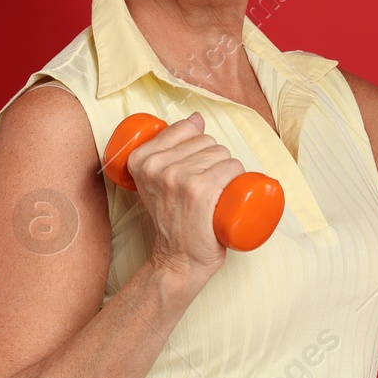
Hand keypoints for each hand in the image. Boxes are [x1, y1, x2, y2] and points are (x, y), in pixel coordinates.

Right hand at [128, 111, 232, 282]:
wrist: (178, 259)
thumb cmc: (174, 220)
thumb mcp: (158, 181)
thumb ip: (169, 147)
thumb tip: (196, 118)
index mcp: (140, 159)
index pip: (186, 129)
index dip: (198, 145)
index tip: (193, 168)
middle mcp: (156, 167)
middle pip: (208, 142)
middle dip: (215, 160)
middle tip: (206, 187)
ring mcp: (178, 178)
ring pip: (223, 155)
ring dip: (229, 171)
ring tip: (217, 193)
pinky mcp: (199, 192)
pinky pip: (230, 169)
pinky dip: (237, 177)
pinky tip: (229, 192)